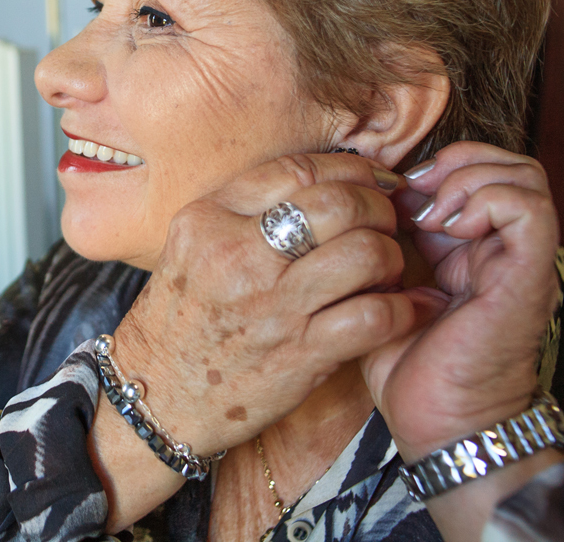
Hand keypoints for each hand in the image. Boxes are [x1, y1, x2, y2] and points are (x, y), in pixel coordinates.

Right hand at [114, 153, 412, 458]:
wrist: (157, 395)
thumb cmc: (182, 318)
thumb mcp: (192, 246)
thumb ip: (244, 211)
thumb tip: (319, 181)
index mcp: (209, 219)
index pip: (298, 170)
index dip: (350, 168)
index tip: (371, 178)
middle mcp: (237, 255)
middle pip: (338, 203)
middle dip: (378, 207)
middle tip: (387, 221)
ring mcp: (270, 306)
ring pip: (364, 253)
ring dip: (392, 256)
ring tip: (389, 266)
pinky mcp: (299, 354)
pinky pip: (374, 316)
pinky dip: (404, 309)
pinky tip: (407, 308)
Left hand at [361, 141, 560, 461]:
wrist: (437, 422)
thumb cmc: (405, 366)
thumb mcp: (380, 291)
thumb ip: (377, 248)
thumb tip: (361, 203)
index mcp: (467, 250)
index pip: (472, 173)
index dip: (430, 168)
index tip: (386, 194)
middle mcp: (499, 250)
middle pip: (504, 165)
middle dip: (455, 162)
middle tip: (412, 194)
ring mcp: (517, 261)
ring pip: (522, 177)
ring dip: (469, 179)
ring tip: (431, 213)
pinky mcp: (528, 277)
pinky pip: (529, 210)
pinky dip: (487, 201)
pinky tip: (449, 229)